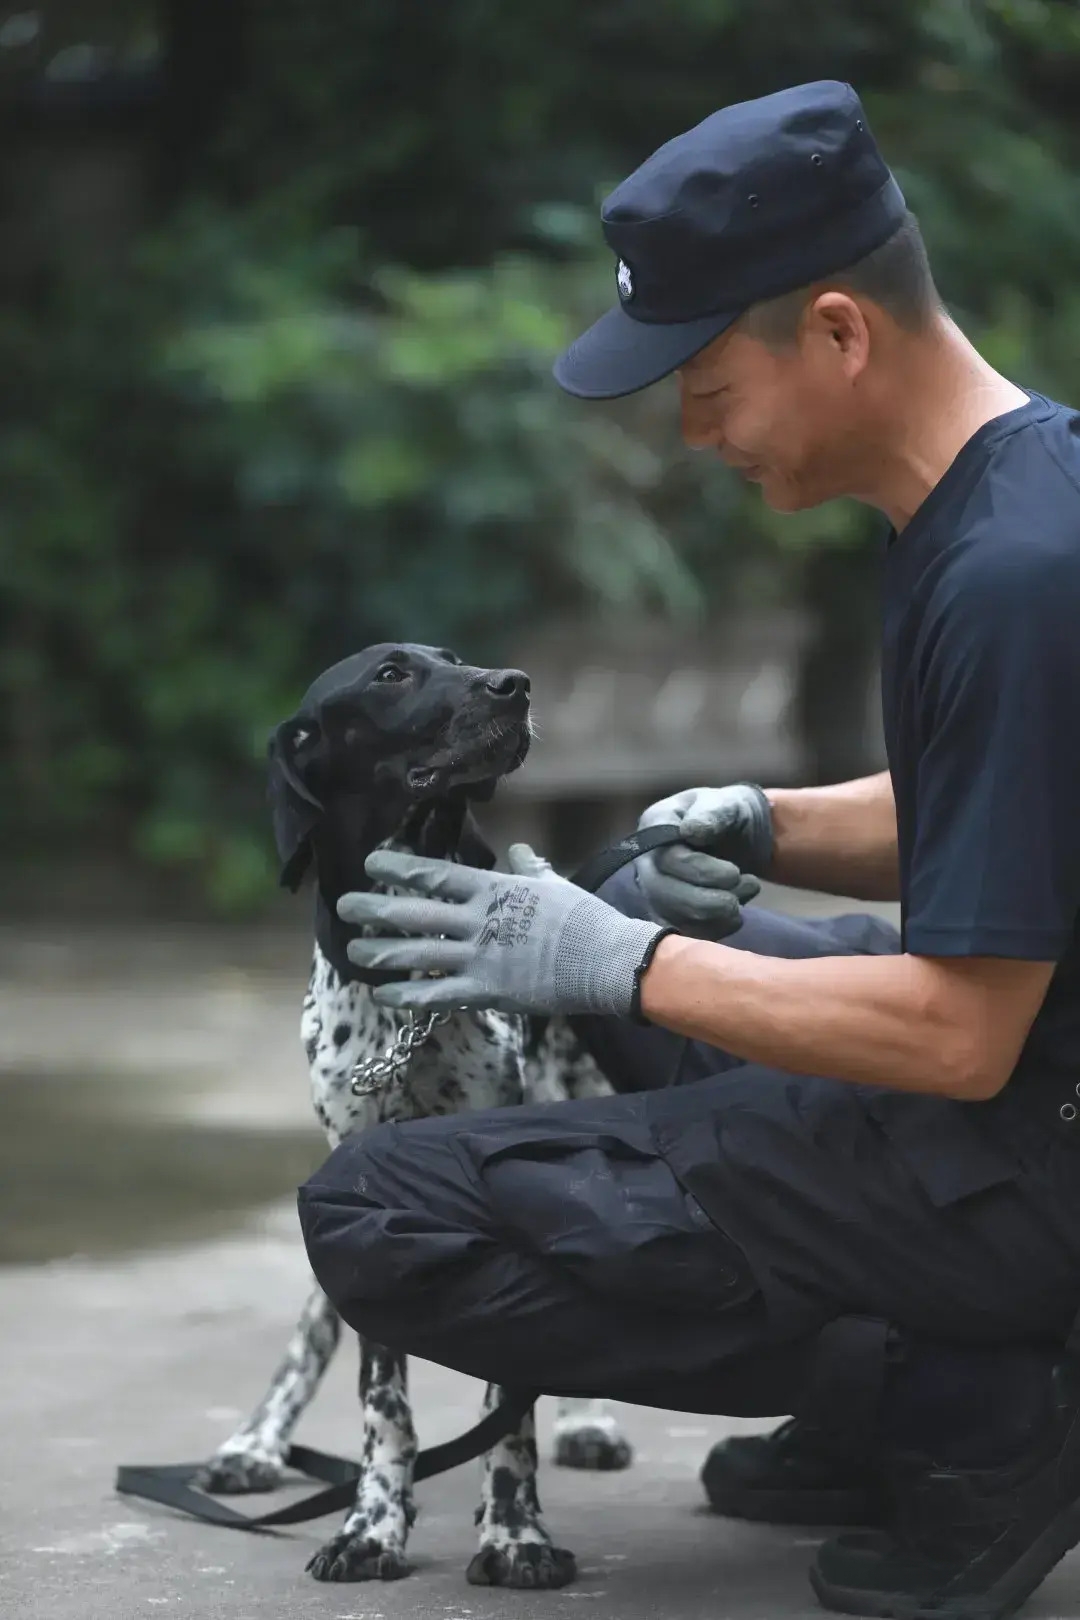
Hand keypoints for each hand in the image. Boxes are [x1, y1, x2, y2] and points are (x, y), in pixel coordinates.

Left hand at [337, 844, 668, 1016]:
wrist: (607, 962)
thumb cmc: (584, 919)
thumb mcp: (554, 885)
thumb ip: (529, 868)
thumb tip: (519, 849)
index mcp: (492, 890)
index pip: (435, 875)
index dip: (400, 868)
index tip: (371, 863)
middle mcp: (478, 921)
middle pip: (415, 913)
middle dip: (375, 909)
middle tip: (343, 905)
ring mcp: (480, 958)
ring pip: (418, 953)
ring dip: (382, 952)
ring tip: (354, 952)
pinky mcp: (488, 990)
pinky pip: (438, 993)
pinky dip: (408, 994)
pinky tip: (383, 994)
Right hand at [635, 783, 772, 936]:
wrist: (737, 835)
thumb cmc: (730, 814)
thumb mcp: (728, 804)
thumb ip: (713, 812)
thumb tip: (692, 831)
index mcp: (656, 826)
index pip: (666, 858)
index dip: (700, 871)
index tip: (735, 872)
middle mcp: (647, 861)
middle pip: (662, 893)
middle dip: (707, 901)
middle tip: (748, 888)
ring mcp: (655, 890)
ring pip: (671, 918)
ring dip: (715, 916)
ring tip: (747, 895)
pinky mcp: (668, 913)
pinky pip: (683, 933)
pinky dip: (714, 930)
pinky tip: (736, 916)